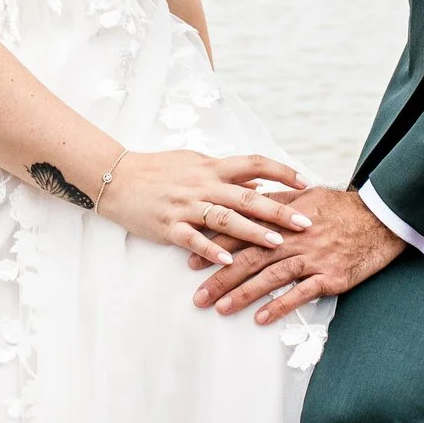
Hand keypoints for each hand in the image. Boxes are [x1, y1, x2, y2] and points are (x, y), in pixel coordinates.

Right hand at [97, 151, 312, 267]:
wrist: (117, 177)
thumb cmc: (159, 169)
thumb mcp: (196, 162)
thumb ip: (227, 173)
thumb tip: (259, 183)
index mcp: (211, 167)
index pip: (254, 163)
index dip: (281, 170)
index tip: (306, 181)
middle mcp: (202, 185)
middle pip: (246, 196)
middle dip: (278, 210)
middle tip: (305, 223)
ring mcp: (185, 206)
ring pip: (224, 219)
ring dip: (252, 232)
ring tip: (277, 243)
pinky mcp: (168, 225)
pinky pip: (192, 239)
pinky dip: (210, 250)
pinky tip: (228, 260)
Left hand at [194, 187, 403, 324]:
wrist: (381, 219)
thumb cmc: (342, 208)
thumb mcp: (307, 195)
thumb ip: (276, 200)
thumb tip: (247, 198)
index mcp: (284, 218)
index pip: (242, 232)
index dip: (216, 248)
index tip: (192, 261)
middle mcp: (294, 238)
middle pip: (250, 259)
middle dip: (220, 278)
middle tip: (197, 297)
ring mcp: (312, 258)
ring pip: (270, 277)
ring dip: (243, 294)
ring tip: (221, 309)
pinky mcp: (330, 276)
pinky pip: (300, 293)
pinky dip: (279, 306)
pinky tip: (261, 318)